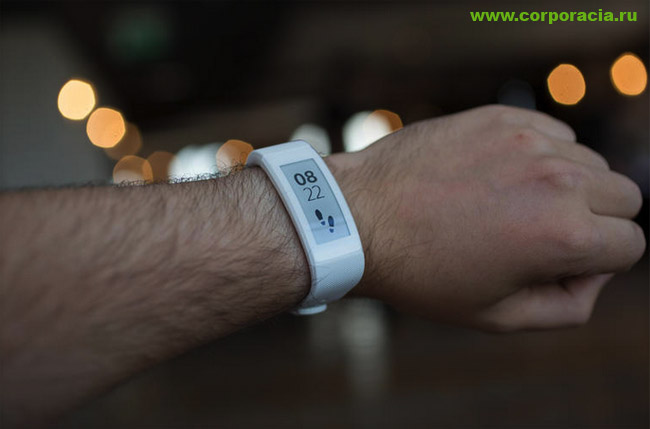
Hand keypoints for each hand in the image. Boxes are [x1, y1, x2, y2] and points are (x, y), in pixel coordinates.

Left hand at [328, 105, 644, 331]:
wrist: (360, 218)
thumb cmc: (423, 273)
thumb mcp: (497, 316)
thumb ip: (567, 306)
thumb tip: (594, 274)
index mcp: (565, 235)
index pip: (631, 244)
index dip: (600, 262)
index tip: (558, 264)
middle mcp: (559, 179)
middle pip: (624, 196)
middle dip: (597, 221)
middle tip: (543, 235)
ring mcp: (529, 140)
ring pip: (590, 161)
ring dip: (568, 185)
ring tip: (512, 205)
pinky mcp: (501, 116)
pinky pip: (553, 132)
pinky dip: (541, 154)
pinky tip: (497, 174)